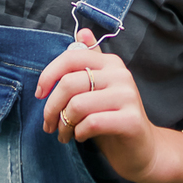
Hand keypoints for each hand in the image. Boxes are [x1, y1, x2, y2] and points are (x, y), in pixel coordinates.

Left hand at [35, 29, 158, 182]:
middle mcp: (121, 75)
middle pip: (69, 83)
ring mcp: (128, 96)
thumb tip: (82, 32)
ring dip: (63, 125)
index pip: (71, 58)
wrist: (142, 149)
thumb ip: (89, 62)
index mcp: (110, 63)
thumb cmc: (112, 117)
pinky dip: (79, 133)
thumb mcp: (98, 88)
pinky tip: (81, 137)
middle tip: (48, 125)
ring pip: (77, 105)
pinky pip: (92, 123)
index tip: (39, 94)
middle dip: (51, 107)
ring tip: (63, 134)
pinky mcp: (131, 120)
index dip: (48, 75)